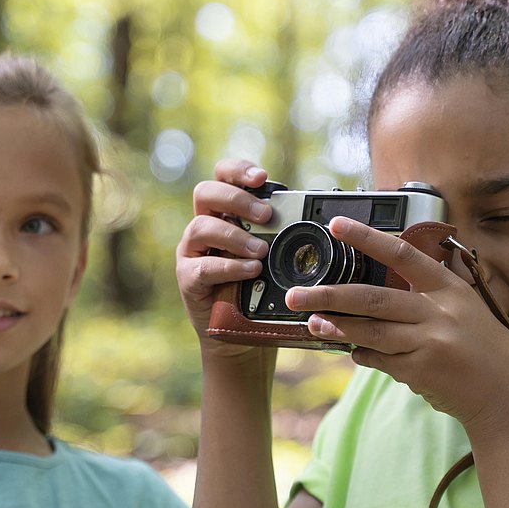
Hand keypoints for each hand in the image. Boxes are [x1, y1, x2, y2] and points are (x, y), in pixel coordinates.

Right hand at [175, 159, 274, 361]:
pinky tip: (251, 270)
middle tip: (266, 216)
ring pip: (201, 227)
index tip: (262, 178)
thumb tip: (320, 218)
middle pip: (205, 192)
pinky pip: (204, 266)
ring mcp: (192, 252)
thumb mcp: (274, 257)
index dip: (238, 170)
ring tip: (261, 251)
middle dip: (237, 199)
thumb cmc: (259, 291)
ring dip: (235, 236)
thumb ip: (282, 234)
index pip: (222, 177)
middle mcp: (204, 227)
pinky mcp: (189, 278)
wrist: (241, 336)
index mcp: (224, 213)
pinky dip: (230, 266)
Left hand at [284, 216, 508, 426]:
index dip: (367, 238)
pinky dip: (363, 354)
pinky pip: (379, 359)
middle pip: (372, 298)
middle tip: (296, 294)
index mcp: (448, 288)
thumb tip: (390, 273)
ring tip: (311, 323)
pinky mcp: (420, 370)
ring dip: (336, 328)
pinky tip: (352, 351)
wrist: (505, 394)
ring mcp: (429, 342)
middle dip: (329, 295)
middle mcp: (439, 311)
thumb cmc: (482, 346)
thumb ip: (430, 290)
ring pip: (370, 331)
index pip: (402, 254)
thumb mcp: (465, 307)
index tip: (336, 225)